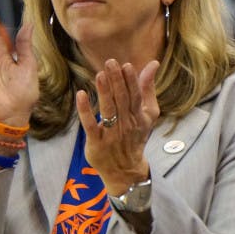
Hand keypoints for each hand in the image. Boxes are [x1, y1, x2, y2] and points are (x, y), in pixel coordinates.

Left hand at [75, 59, 158, 195]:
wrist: (126, 171)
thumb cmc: (136, 136)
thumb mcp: (147, 114)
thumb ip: (148, 89)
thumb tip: (153, 64)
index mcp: (138, 116)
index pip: (135, 96)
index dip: (131, 81)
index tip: (126, 65)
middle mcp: (126, 124)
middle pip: (122, 100)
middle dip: (117, 81)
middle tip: (110, 62)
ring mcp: (111, 135)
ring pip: (108, 111)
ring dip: (104, 92)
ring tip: (100, 75)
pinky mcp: (96, 143)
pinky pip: (90, 125)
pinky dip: (85, 111)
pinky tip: (81, 95)